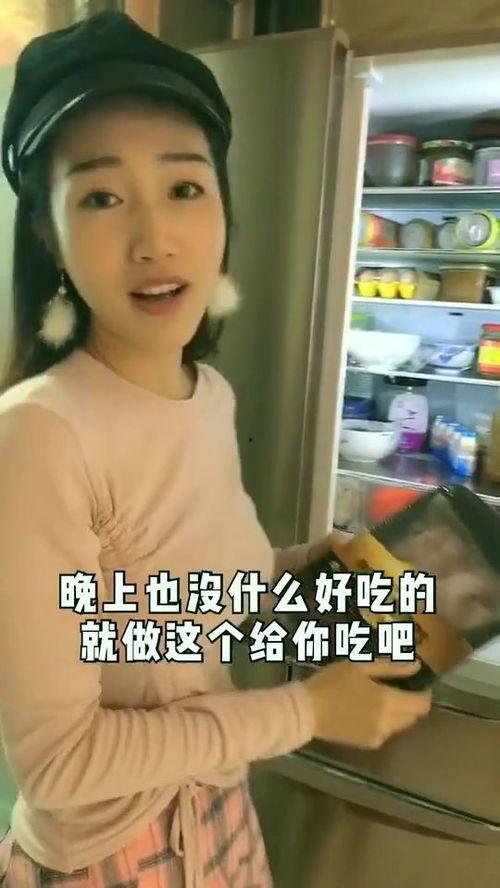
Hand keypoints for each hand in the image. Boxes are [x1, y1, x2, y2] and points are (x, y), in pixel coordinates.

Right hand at [304, 658, 430, 749]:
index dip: (425, 693)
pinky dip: (386, 722)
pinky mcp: (367, 744)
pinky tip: (370, 711)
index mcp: (388, 702)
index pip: (421, 704)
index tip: (419, 682)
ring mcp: (378, 736)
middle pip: (414, 717)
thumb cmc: (332, 682)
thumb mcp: (360, 666)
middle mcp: (388, 723)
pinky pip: (386, 732)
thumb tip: (416, 666)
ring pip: (401, 726)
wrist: (306, 711)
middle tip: (399, 687)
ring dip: (400, 713)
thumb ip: (391, 667)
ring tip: (382, 697)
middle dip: (412, 702)